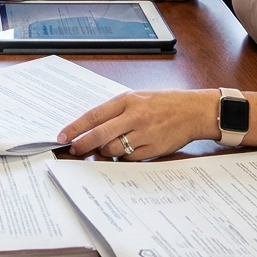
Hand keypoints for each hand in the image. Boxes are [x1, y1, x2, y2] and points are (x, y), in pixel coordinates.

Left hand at [58, 89, 219, 159]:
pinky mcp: (153, 149)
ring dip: (105, 152)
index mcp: (127, 101)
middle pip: (100, 136)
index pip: (94, 116)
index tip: (62, 136)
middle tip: (75, 150)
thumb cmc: (164, 103)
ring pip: (113, 150)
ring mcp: (144, 134)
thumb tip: (91, 128)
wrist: (193, 111)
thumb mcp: (137, 98)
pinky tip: (127, 150)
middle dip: (83, 145)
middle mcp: (134, 117)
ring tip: (106, 148)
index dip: (75, 128)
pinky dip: (124, 156)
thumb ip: (116, 112)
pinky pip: (130, 158)